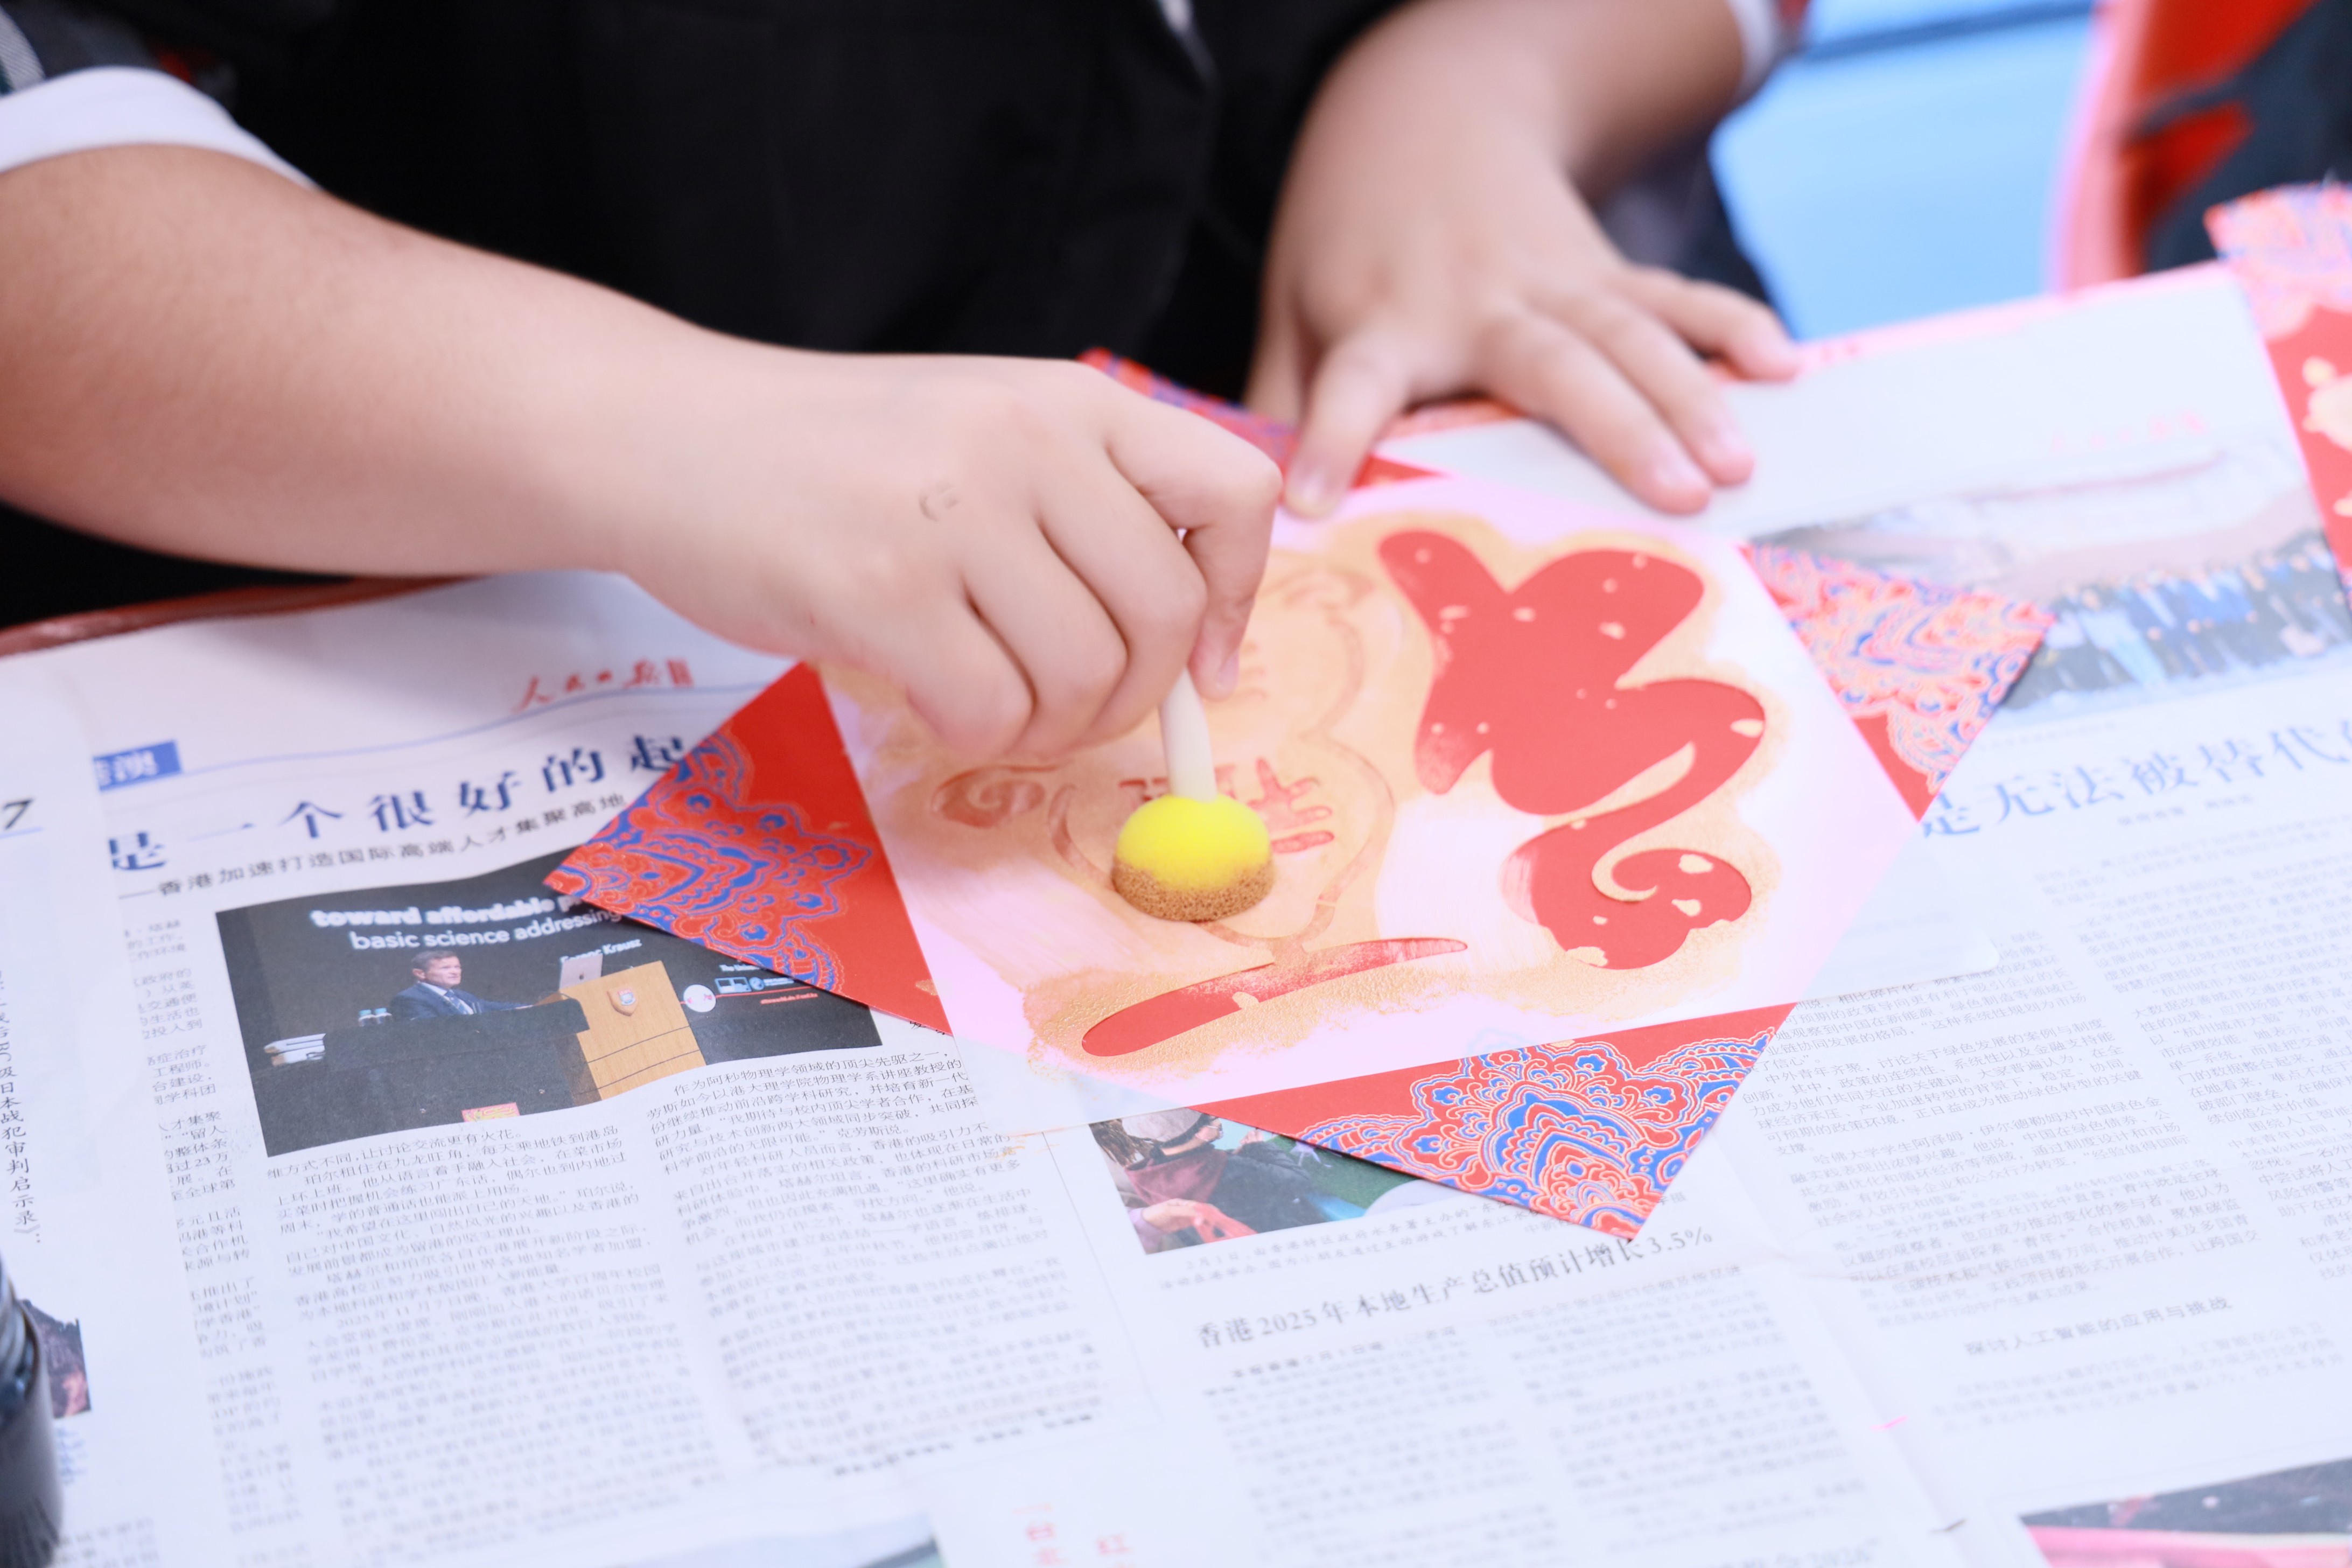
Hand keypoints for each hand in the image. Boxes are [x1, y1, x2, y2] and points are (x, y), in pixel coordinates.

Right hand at [611, 352, 1280, 760]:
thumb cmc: (838, 456)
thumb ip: (1086, 512)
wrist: (670, 434)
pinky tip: (937, 704)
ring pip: (1084, 675)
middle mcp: (1028, 442)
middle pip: (1164, 612)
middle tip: (1075, 709)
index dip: (1237, 597)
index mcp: (1071, 399)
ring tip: (996, 706)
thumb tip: (1194, 654)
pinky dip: (980, 736)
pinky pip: (993, 712)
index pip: (1235, 493)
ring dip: (1053, 726)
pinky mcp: (880, 591)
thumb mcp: (985, 433)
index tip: (1203, 661)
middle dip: (1135, 696)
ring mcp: (952, 514)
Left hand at [1137, 1199, 1213, 1232]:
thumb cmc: (1156, 1213)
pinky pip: (1195, 1223)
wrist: (1147, 1224)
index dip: (1205, 1210)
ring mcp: (1185, 1216)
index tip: (1213, 1215)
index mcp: (1181, 1202)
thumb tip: (1199, 1212)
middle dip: (1209, 1215)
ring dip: (1206, 1221)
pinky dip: (1202, 1226)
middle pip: (1201, 1210)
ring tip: (1212, 1227)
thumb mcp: (1169, 1211)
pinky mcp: (1184, 1223)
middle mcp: (1185, 1208)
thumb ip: (1183, 1211)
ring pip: (1200, 1217)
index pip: (1197, 1205)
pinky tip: (1207, 1229)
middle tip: (1216, 1222)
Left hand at [1249, 0, 1799, 516]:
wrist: (1423, 114)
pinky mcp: (1601, 269)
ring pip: (1631, 336)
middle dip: (1617, 429)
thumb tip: (1266, 515)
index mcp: (1381, 324)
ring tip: (1740, 463)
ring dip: (1693, 398)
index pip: (1348, 386)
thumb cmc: (1349, 246)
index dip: (1328, 441)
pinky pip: (1673, 297)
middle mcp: (1476, 302)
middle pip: (1549, 365)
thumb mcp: (1293, 313)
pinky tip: (1784, 367)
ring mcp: (1553, 280)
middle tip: (1679, 497)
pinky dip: (1731, 326)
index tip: (1315, 502)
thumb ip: (1284, 407)